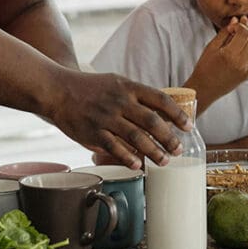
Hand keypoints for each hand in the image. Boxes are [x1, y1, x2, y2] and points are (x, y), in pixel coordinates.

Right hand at [47, 70, 188, 169]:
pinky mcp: (92, 132)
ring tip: (164, 161)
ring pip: (136, 137)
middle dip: (169, 138)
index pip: (160, 99)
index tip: (188, 126)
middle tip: (179, 150)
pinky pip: (114, 147)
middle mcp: (120, 102)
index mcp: (129, 88)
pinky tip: (138, 165)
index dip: (177, 114)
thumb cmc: (91, 88)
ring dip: (153, 151)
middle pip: (152, 121)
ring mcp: (106, 118)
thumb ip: (138, 96)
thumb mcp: (118, 83)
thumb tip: (163, 112)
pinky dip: (128, 158)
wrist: (58, 90)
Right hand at [190, 16, 247, 108]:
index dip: (240, 25)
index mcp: (230, 54)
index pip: (245, 32)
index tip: (232, 26)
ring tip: (241, 41)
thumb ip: (225, 32)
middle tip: (238, 28)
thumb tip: (236, 19)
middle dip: (247, 29)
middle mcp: (242, 63)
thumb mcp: (211, 47)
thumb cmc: (204, 67)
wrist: (204, 89)